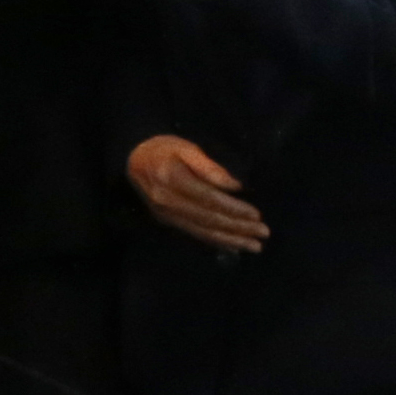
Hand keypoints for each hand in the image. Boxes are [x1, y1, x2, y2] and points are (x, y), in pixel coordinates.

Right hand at [127, 132, 270, 254]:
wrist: (132, 159)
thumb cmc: (163, 149)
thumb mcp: (186, 148)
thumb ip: (210, 167)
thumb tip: (235, 186)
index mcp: (172, 180)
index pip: (209, 199)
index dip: (234, 208)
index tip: (256, 214)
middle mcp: (167, 201)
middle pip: (208, 218)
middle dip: (238, 227)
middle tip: (263, 233)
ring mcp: (165, 214)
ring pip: (203, 231)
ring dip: (231, 240)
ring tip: (254, 246)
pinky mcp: (166, 221)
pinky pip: (194, 234)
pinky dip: (216, 241)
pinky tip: (233, 246)